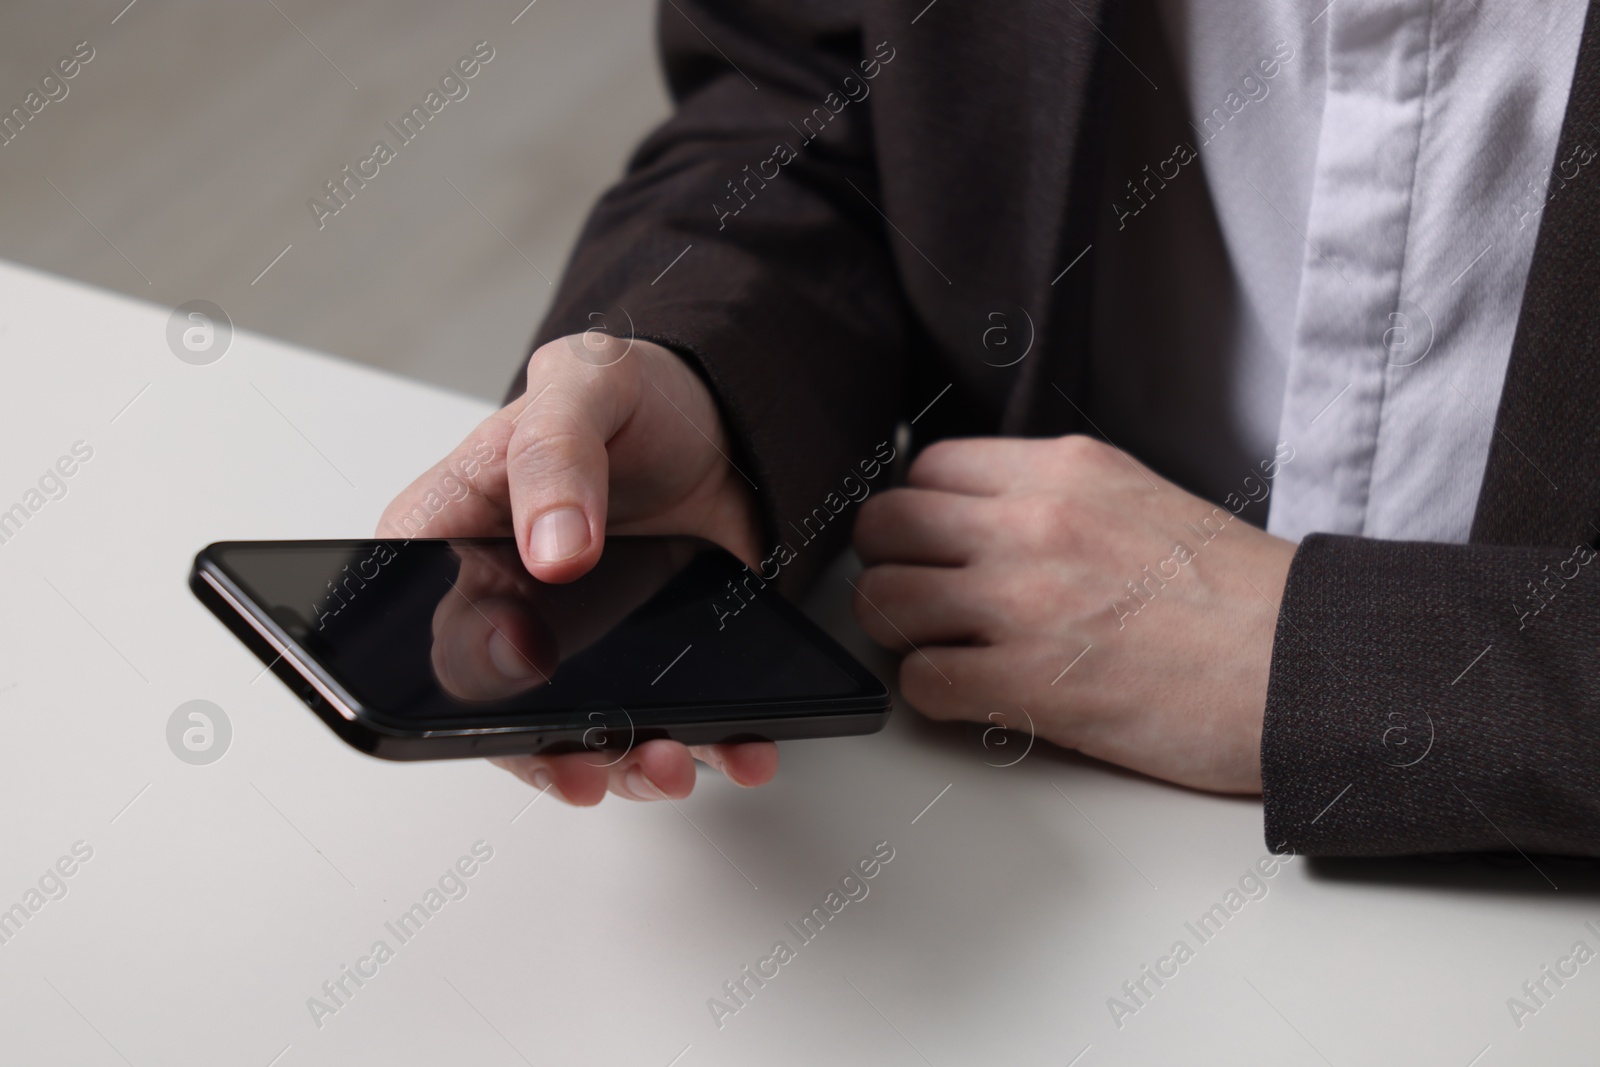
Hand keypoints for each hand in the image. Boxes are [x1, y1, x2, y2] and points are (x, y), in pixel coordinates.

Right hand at [379, 334, 777, 803]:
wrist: (734, 423)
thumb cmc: (636, 397)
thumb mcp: (588, 384)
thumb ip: (553, 453)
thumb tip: (551, 548)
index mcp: (454, 530)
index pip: (419, 613)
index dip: (463, 657)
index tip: (525, 660)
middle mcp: (504, 599)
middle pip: (495, 705)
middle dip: (544, 747)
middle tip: (595, 761)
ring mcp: (573, 639)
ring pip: (575, 731)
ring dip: (624, 764)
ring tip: (670, 764)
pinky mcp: (642, 662)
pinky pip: (659, 721)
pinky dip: (701, 744)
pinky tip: (735, 747)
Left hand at [850, 435, 1296, 792]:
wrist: (1308, 665)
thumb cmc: (1240, 596)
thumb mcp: (1141, 498)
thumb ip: (1055, 497)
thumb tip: (982, 516)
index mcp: (1063, 472)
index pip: (928, 468)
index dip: (920, 512)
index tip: (933, 543)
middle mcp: (1031, 525)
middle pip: (885, 526)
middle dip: (891, 564)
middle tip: (923, 597)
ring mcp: (1023, 603)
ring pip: (883, 602)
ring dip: (902, 632)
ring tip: (945, 649)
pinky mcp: (1028, 685)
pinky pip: (920, 683)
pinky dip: (932, 696)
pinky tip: (975, 696)